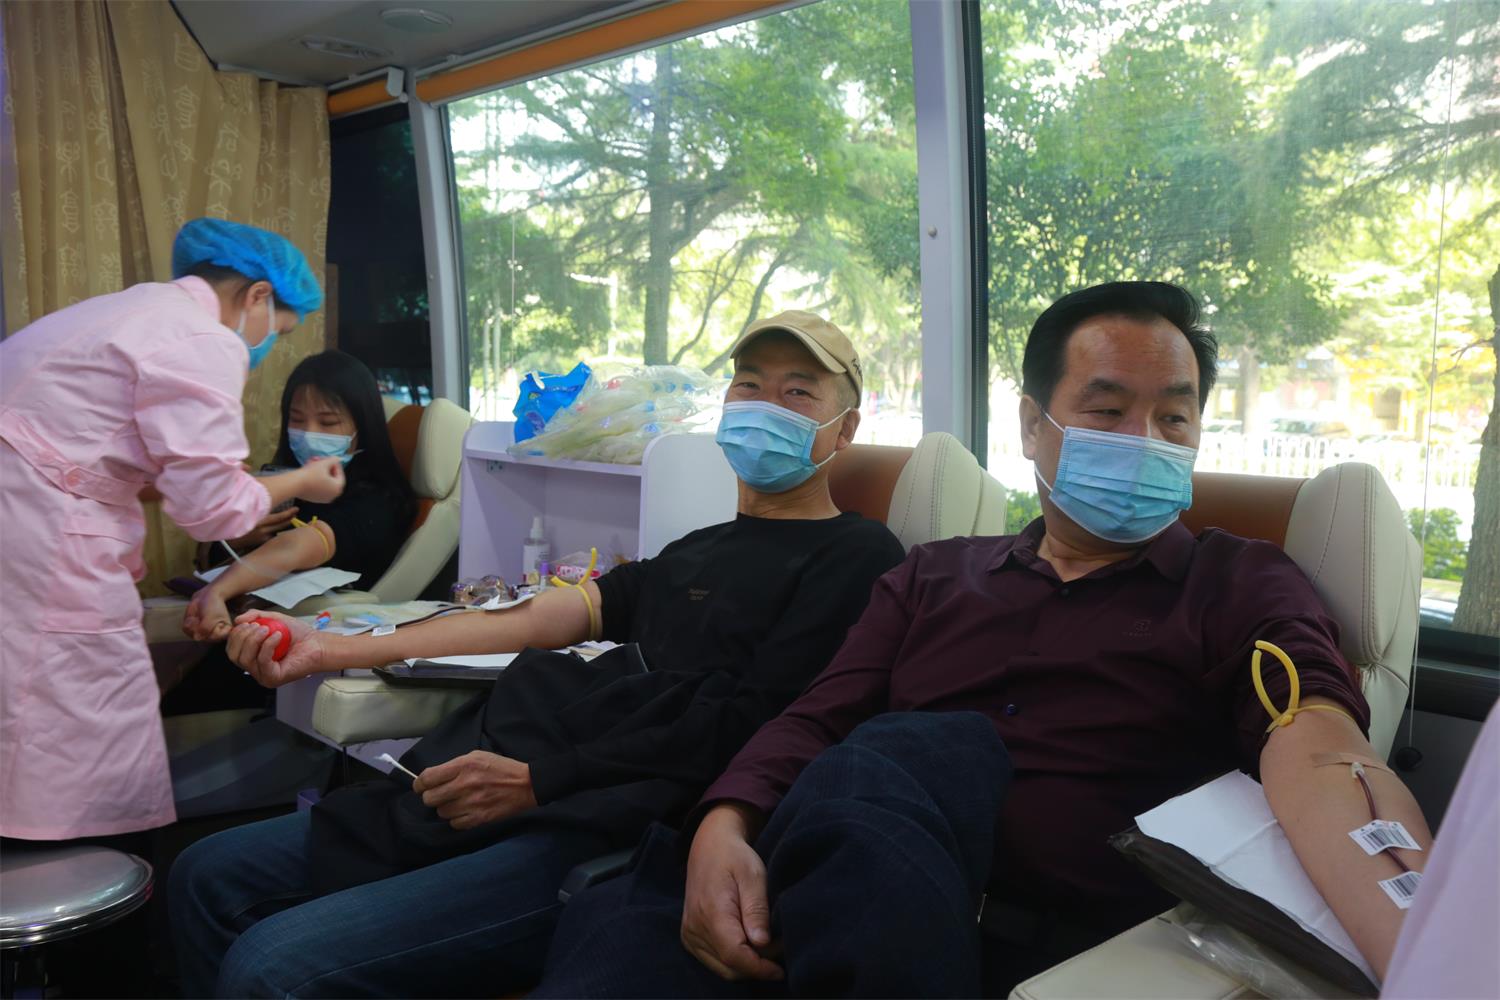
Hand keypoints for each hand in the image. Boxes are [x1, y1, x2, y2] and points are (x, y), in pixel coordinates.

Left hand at [182, 586, 231, 641]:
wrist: (207, 596)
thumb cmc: (214, 605)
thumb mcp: (211, 617)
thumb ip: (205, 629)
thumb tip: (197, 638)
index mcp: (223, 634)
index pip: (213, 637)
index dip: (210, 628)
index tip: (213, 618)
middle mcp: (212, 636)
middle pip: (201, 637)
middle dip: (199, 625)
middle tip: (204, 615)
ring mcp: (202, 634)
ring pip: (192, 634)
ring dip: (193, 623)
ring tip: (200, 616)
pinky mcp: (193, 630)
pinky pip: (186, 630)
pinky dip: (189, 621)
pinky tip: (195, 617)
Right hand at [225, 610, 322, 686]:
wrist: (318, 643)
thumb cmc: (299, 635)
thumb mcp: (273, 619)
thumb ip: (255, 616)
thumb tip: (237, 620)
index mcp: (253, 656)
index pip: (232, 650)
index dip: (235, 635)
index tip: (246, 623)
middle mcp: (256, 668)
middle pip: (234, 656)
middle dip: (242, 637)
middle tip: (258, 626)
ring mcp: (263, 675)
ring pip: (245, 659)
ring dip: (253, 640)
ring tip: (267, 629)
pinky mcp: (273, 678)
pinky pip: (262, 661)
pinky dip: (267, 646)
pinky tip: (277, 636)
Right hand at [228, 506, 299, 548]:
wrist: (224, 540)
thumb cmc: (233, 523)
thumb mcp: (246, 513)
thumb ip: (257, 509)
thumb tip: (264, 501)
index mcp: (259, 521)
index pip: (279, 517)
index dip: (289, 513)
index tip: (296, 509)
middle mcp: (262, 531)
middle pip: (282, 525)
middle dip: (290, 519)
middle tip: (295, 513)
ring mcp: (262, 538)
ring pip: (278, 531)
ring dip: (282, 526)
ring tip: (288, 520)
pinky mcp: (260, 544)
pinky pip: (271, 537)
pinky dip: (274, 533)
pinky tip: (274, 530)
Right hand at [296, 459, 345, 503]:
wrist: (294, 485)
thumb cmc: (311, 474)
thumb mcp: (324, 463)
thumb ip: (333, 460)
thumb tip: (337, 459)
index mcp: (337, 488)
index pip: (339, 474)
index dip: (334, 464)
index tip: (329, 458)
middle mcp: (332, 496)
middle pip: (331, 477)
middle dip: (324, 467)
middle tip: (319, 459)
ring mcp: (322, 498)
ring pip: (323, 481)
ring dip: (318, 471)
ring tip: (312, 462)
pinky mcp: (314, 499)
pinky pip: (317, 486)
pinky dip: (315, 478)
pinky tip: (308, 470)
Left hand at [413, 751, 537, 829]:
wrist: (526, 784)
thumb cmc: (500, 767)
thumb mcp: (477, 756)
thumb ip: (454, 765)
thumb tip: (433, 778)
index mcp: (463, 766)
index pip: (427, 778)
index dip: (419, 784)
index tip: (420, 786)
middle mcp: (464, 785)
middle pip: (430, 798)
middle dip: (431, 797)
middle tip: (440, 795)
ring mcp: (471, 803)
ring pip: (441, 813)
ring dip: (446, 808)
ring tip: (458, 802)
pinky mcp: (479, 818)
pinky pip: (454, 824)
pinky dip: (457, 819)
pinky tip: (466, 811)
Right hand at [681, 804, 782, 981]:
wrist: (709, 846)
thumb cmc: (734, 857)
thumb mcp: (753, 875)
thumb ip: (757, 909)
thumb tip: (761, 943)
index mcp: (711, 912)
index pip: (734, 956)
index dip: (759, 968)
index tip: (780, 970)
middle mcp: (695, 927)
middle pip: (728, 967)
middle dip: (756, 967)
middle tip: (779, 949)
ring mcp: (689, 933)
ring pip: (721, 968)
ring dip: (746, 965)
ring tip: (766, 945)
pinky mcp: (689, 936)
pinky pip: (712, 960)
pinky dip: (732, 960)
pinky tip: (749, 944)